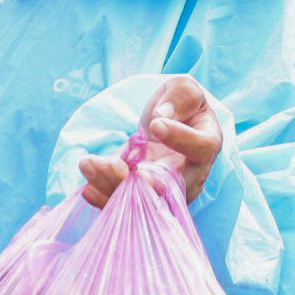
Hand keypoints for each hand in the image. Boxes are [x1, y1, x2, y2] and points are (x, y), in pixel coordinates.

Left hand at [79, 76, 221, 207]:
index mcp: (206, 144)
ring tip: (89, 165)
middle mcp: (192, 175)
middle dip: (139, 180)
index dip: (181, 138)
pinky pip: (127, 204)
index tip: (156, 124)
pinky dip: (105, 197)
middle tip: (113, 164)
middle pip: (169, 186)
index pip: (201, 148)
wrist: (167, 125)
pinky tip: (87, 187)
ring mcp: (168, 191)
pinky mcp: (145, 197)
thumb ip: (180, 97)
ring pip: (144, 200)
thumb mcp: (184, 90)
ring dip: (113, 186)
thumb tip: (161, 116)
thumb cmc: (180, 106)